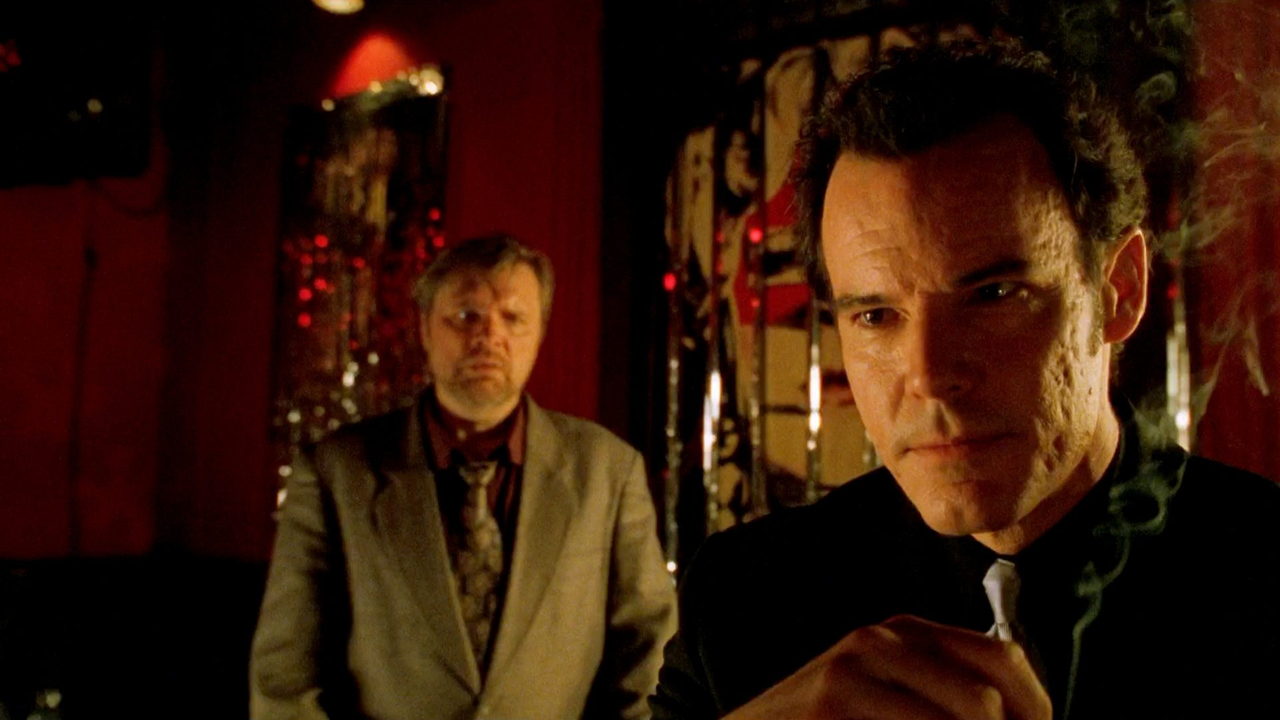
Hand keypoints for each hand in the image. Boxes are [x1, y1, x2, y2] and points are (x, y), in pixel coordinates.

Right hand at [724, 615, 1050, 719]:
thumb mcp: (887, 694)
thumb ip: (945, 693)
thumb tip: (1031, 717)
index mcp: (905, 632)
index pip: (1004, 657)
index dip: (1037, 709)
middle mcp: (881, 640)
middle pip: (986, 698)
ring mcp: (851, 672)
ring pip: (961, 717)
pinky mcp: (830, 705)